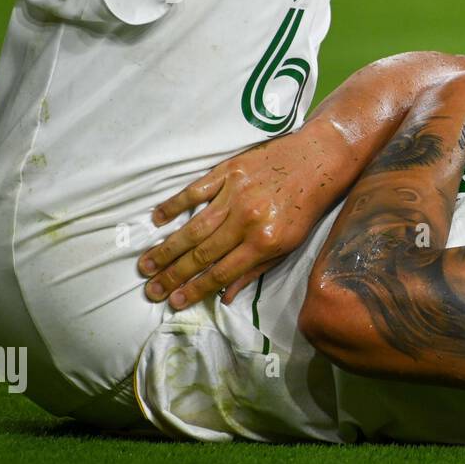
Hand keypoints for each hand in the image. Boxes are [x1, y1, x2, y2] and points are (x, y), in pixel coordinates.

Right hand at [138, 125, 345, 308]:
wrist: (318, 161)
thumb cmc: (305, 208)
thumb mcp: (290, 245)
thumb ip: (256, 271)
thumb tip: (224, 297)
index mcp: (264, 242)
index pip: (221, 272)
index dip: (195, 289)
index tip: (173, 302)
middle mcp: (247, 220)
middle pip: (202, 254)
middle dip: (173, 275)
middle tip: (150, 289)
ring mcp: (235, 194)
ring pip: (193, 227)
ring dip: (167, 248)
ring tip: (145, 265)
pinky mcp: (229, 171)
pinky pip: (195, 191)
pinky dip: (175, 205)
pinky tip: (157, 220)